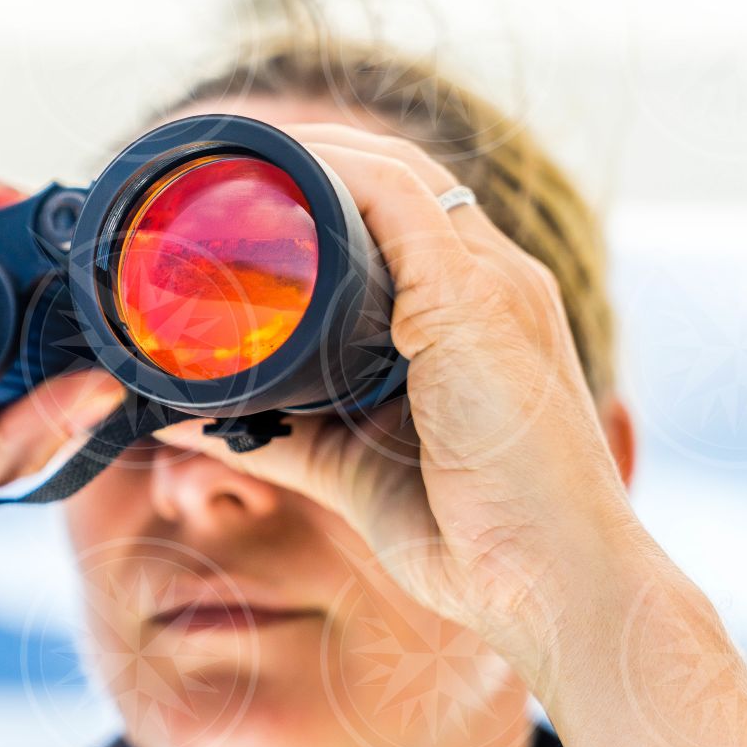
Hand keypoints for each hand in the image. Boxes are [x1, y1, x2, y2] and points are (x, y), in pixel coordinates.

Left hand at [154, 123, 746, 746]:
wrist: (558, 590)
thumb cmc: (478, 539)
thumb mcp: (354, 470)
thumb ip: (279, 438)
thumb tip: (187, 419)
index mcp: (476, 312)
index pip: (401, 213)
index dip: (326, 190)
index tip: (244, 195)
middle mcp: (495, 279)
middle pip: (394, 177)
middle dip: (309, 160)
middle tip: (220, 167)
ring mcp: (492, 283)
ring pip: (393, 173)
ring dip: (310, 156)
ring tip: (231, 157)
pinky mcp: (475, 302)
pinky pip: (397, 200)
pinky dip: (334, 176)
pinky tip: (277, 172)